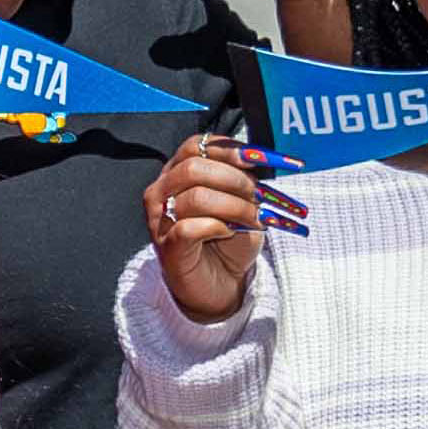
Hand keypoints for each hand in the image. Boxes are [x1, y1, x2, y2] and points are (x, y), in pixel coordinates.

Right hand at [147, 135, 309, 323]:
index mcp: (178, 171)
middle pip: (195, 168)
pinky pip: (190, 228)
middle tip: (261, 196)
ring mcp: (160, 219)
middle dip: (236, 179)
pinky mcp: (166, 246)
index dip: (229, 148)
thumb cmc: (228, 240)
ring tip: (256, 219)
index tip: (260, 158)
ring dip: (236, 207)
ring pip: (197, 197)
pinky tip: (230, 232)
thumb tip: (267, 156)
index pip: (197, 145)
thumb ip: (245, 177)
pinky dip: (218, 227)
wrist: (220, 283)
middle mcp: (162, 191)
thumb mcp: (242, 201)